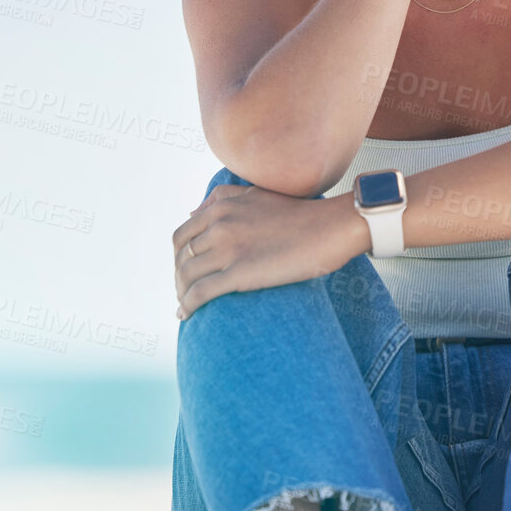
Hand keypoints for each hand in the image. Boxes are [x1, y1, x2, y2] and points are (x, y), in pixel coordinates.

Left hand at [172, 182, 365, 320]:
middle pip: (181, 258)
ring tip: (186, 307)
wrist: (331, 228)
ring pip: (186, 276)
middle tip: (186, 293)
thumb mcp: (256, 194)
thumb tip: (194, 212)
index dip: (178, 258)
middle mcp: (219, 225)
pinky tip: (185, 316)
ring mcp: (228, 249)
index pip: (182, 236)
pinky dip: (187, 306)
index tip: (186, 272)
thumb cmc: (301, 214)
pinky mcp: (240, 273)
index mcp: (221, 207)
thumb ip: (223, 198)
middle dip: (178, 278)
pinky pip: (200, 293)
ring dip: (181, 294)